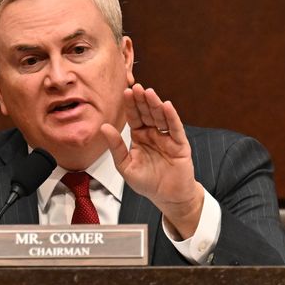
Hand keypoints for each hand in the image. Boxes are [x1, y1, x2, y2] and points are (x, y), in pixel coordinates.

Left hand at [101, 84, 204, 238]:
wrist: (167, 197)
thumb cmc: (147, 182)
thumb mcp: (125, 166)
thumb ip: (115, 147)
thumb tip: (104, 127)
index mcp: (139, 137)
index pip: (134, 117)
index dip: (130, 105)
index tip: (126, 92)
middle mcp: (153, 134)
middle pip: (147, 113)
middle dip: (142, 100)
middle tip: (137, 87)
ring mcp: (167, 138)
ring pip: (160, 117)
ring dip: (155, 105)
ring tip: (149, 93)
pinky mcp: (180, 144)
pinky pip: (175, 129)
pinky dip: (171, 117)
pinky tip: (166, 106)